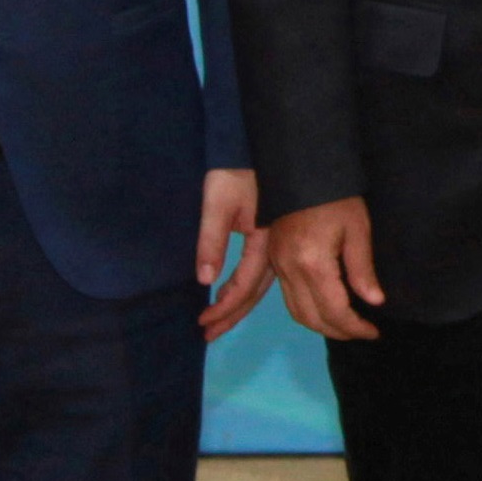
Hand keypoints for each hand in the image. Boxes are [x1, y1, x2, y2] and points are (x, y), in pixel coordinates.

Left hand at [197, 168, 271, 338]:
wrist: (261, 146)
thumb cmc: (234, 171)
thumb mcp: (217, 203)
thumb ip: (211, 240)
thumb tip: (205, 279)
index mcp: (263, 240)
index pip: (244, 284)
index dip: (224, 306)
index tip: (204, 323)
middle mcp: (274, 248)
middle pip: (254, 291)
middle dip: (231, 314)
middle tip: (209, 334)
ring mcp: (276, 243)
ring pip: (260, 284)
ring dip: (239, 305)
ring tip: (219, 323)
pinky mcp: (273, 237)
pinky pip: (263, 272)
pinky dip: (248, 289)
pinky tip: (238, 294)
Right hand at [267, 195, 385, 340]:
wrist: (300, 170)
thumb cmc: (336, 197)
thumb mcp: (358, 229)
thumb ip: (362, 269)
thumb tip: (374, 302)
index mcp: (312, 263)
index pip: (334, 311)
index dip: (355, 327)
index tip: (374, 332)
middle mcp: (289, 270)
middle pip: (312, 318)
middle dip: (339, 331)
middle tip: (362, 332)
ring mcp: (278, 266)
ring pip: (296, 312)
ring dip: (320, 325)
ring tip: (346, 325)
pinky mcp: (274, 260)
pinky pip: (288, 298)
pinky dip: (306, 311)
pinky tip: (325, 308)